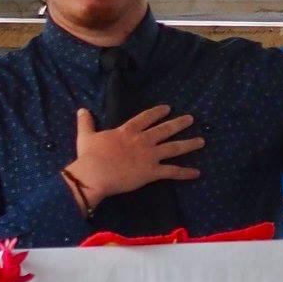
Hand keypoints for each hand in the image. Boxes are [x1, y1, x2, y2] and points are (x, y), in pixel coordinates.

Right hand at [66, 104, 203, 203]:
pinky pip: (172, 172)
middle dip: (179, 123)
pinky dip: (185, 172)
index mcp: (128, 131)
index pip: (146, 118)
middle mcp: (142, 140)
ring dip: (189, 144)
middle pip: (165, 129)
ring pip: (174, 148)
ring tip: (201, 141)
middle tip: (191, 119)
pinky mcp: (152, 172)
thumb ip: (86, 123)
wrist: (95, 173)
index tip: (168, 108)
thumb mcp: (86, 136)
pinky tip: (197, 173)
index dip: (158, 112)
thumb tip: (81, 110)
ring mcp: (149, 155)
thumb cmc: (89, 156)